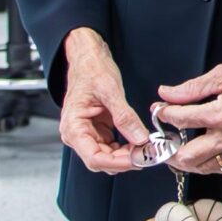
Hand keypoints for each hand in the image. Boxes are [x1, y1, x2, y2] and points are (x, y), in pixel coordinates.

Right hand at [58, 28, 148, 174]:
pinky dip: (126, 147)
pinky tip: (139, 142)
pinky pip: (113, 147)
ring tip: (147, 148)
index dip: (117, 163)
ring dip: (127, 156)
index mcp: (73, 126)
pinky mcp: (98, 130)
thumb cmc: (91, 69)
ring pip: (108, 156)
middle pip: (102, 160)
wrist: (88, 57)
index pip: (94, 158)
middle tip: (148, 154)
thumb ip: (125, 117)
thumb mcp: (111, 91)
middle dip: (125, 160)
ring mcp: (88, 133)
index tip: (138, 159)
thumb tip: (139, 138)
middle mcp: (77, 134)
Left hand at [160, 54, 221, 176]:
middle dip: (170, 151)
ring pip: (207, 167)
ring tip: (178, 153)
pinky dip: (210, 166)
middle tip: (163, 142)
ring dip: (188, 163)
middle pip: (190, 156)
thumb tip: (167, 93)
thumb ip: (192, 87)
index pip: (182, 120)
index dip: (165, 114)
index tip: (159, 110)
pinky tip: (203, 158)